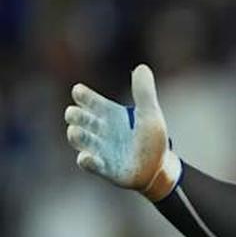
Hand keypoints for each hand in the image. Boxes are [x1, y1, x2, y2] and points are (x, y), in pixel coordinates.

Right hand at [64, 64, 181, 200]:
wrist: (160, 168)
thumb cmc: (152, 140)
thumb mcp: (150, 115)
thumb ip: (144, 93)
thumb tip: (142, 67)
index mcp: (108, 114)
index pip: (89, 101)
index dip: (83, 96)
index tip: (79, 91)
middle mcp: (99, 130)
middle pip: (79, 119)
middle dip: (76, 116)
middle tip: (74, 114)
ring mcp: (99, 149)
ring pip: (81, 140)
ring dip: (77, 136)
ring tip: (76, 131)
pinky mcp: (104, 168)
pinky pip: (90, 164)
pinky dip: (87, 161)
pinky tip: (86, 157)